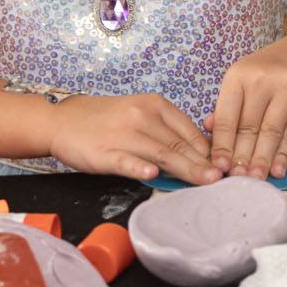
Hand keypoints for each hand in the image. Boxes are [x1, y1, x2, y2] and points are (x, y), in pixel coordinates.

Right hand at [48, 93, 218, 182]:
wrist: (64, 120)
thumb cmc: (109, 121)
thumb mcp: (142, 116)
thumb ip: (168, 132)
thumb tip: (201, 156)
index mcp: (156, 105)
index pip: (190, 131)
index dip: (209, 151)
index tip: (223, 167)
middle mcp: (143, 116)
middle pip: (179, 144)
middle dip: (203, 163)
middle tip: (222, 178)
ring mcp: (123, 134)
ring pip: (160, 153)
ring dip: (185, 168)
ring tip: (203, 181)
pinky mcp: (103, 152)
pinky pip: (125, 159)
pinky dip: (139, 166)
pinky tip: (152, 174)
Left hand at [207, 40, 286, 179]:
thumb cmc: (272, 71)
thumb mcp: (245, 80)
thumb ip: (227, 107)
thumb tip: (207, 132)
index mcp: (239, 75)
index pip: (226, 117)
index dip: (221, 145)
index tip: (218, 167)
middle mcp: (262, 79)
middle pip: (248, 127)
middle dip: (241, 157)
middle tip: (236, 179)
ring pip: (270, 132)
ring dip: (262, 159)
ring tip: (255, 179)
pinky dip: (284, 153)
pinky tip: (277, 169)